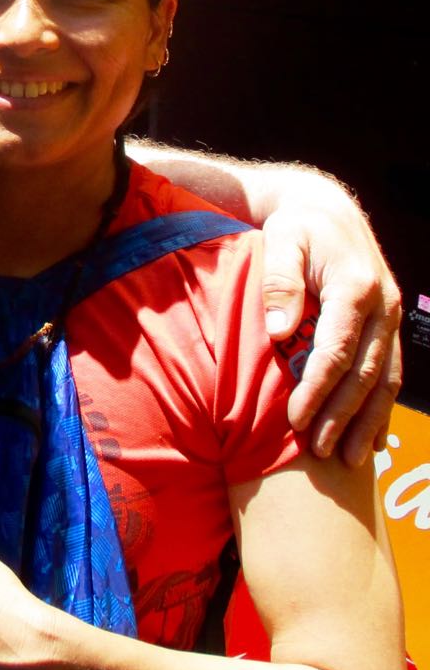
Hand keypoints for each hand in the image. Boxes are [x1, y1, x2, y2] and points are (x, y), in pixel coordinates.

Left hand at [260, 191, 401, 464]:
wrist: (327, 210)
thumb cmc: (295, 227)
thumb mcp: (281, 241)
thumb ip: (279, 282)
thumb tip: (279, 332)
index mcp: (354, 287)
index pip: (336, 350)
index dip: (317, 389)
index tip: (294, 419)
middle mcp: (381, 306)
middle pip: (364, 373)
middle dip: (342, 416)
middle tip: (318, 451)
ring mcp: (390, 318)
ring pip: (385, 380)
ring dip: (368, 421)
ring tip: (348, 458)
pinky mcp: (388, 326)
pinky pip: (390, 373)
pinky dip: (382, 408)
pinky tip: (374, 439)